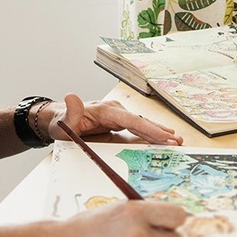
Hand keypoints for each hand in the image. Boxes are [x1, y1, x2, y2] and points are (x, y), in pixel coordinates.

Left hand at [46, 92, 182, 144]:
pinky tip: (162, 139)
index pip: (130, 120)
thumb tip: (70, 96)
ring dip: (159, 132)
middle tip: (177, 140)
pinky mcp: (119, 123)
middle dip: (159, 131)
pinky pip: (137, 129)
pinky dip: (151, 134)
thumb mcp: (63, 121)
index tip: (163, 136)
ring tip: (176, 140)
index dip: (147, 128)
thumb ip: (70, 112)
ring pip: (142, 124)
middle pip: (140, 121)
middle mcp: (115, 111)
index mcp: (106, 110)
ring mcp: (118, 116)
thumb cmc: (61, 123)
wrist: (59, 121)